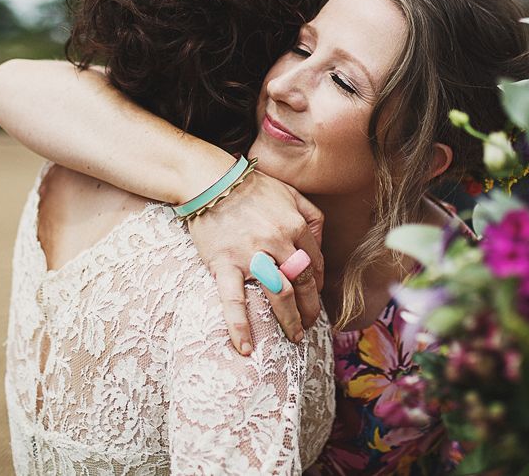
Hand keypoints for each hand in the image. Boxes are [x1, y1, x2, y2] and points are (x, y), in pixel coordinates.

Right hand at [187, 170, 324, 354]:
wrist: (210, 180)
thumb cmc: (250, 185)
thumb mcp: (290, 192)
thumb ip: (312, 215)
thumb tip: (319, 243)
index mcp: (295, 225)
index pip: (315, 262)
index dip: (317, 283)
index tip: (313, 296)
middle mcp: (278, 241)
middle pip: (303, 283)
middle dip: (309, 308)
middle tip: (309, 325)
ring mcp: (251, 254)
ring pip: (279, 294)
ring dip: (289, 320)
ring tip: (294, 337)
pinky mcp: (224, 264)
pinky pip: (233, 300)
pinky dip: (239, 326)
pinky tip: (245, 349)